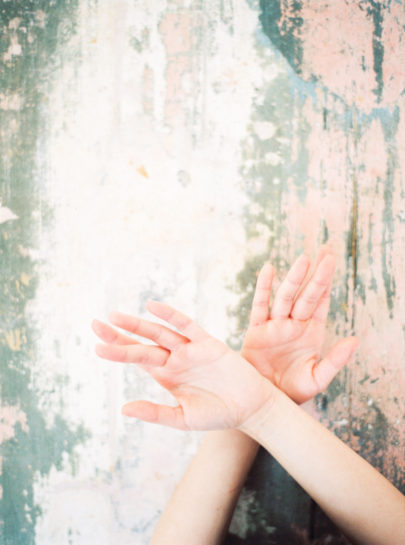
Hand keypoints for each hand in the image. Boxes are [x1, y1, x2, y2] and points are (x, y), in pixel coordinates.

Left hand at [92, 301, 273, 430]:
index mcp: (166, 376)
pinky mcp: (208, 344)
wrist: (250, 409)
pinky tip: (153, 307)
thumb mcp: (182, 418)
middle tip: (95, 324)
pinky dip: (171, 316)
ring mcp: (190, 350)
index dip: (118, 349)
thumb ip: (155, 412)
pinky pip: (187, 326)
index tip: (96, 344)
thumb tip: (123, 409)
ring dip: (138, 325)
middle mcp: (175, 359)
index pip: (137, 359)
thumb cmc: (217, 414)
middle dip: (119, 335)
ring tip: (115, 317)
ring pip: (159, 333)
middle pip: (142, 343)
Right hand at [242, 247, 358, 403]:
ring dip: (294, 278)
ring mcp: (275, 326)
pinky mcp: (257, 331)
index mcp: (311, 333)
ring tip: (304, 259)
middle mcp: (294, 324)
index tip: (332, 260)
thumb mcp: (317, 379)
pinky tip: (269, 270)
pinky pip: (260, 306)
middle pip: (306, 294)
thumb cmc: (291, 392)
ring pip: (286, 297)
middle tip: (325, 252)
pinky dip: (263, 288)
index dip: (327, 282)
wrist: (262, 400)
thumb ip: (335, 360)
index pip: (321, 302)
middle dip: (316, 274)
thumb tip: (355, 340)